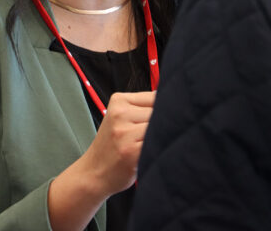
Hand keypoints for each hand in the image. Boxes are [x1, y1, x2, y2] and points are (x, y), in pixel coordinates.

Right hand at [47, 91, 155, 230]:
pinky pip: (156, 144)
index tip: (163, 120)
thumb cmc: (113, 145)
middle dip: (163, 125)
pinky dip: (158, 150)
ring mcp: (125, 133)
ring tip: (150, 146)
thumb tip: (176, 102)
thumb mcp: (121, 118)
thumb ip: (143, 107)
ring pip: (159, 128)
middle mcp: (120, 114)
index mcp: (118, 101)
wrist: (93, 173)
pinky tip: (149, 155)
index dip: (165, 110)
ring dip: (161, 138)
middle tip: (152, 138)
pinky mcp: (131, 151)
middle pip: (159, 112)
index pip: (155, 97)